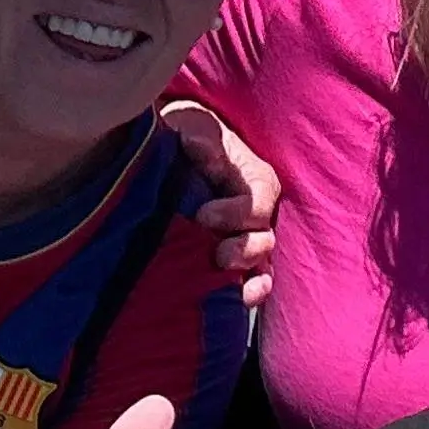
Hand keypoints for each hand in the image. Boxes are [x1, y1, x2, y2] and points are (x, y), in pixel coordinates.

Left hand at [156, 100, 277, 306]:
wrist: (164, 150)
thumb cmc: (184, 133)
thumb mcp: (192, 126)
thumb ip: (201, 136)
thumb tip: (202, 150)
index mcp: (253, 178)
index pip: (259, 199)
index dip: (237, 213)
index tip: (203, 216)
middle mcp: (254, 212)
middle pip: (264, 237)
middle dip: (245, 250)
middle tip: (218, 255)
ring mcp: (244, 238)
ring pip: (263, 264)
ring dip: (254, 279)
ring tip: (238, 291)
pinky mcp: (228, 259)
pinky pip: (249, 280)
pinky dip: (249, 292)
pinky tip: (239, 302)